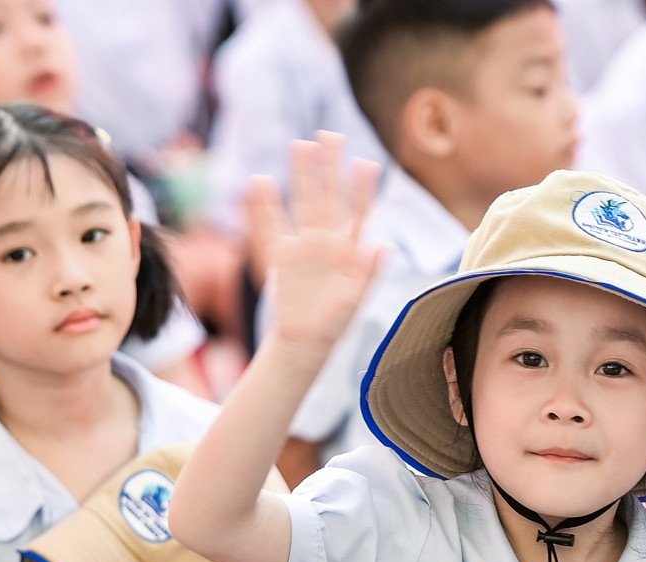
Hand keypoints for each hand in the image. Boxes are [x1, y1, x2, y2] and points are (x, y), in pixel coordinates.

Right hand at [256, 131, 386, 349]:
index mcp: (350, 250)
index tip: (367, 163)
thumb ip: (370, 271)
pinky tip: (260, 181)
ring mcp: (304, 245)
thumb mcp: (357, 299)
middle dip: (330, 167)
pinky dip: (265, 205)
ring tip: (300, 144)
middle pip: (329, 196)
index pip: (358, 212)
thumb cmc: (336, 323)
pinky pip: (271, 225)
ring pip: (303, 202)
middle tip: (331, 135)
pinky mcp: (282, 255)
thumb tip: (385, 244)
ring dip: (302, 175)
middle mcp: (328, 241)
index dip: (362, 188)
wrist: (307, 342)